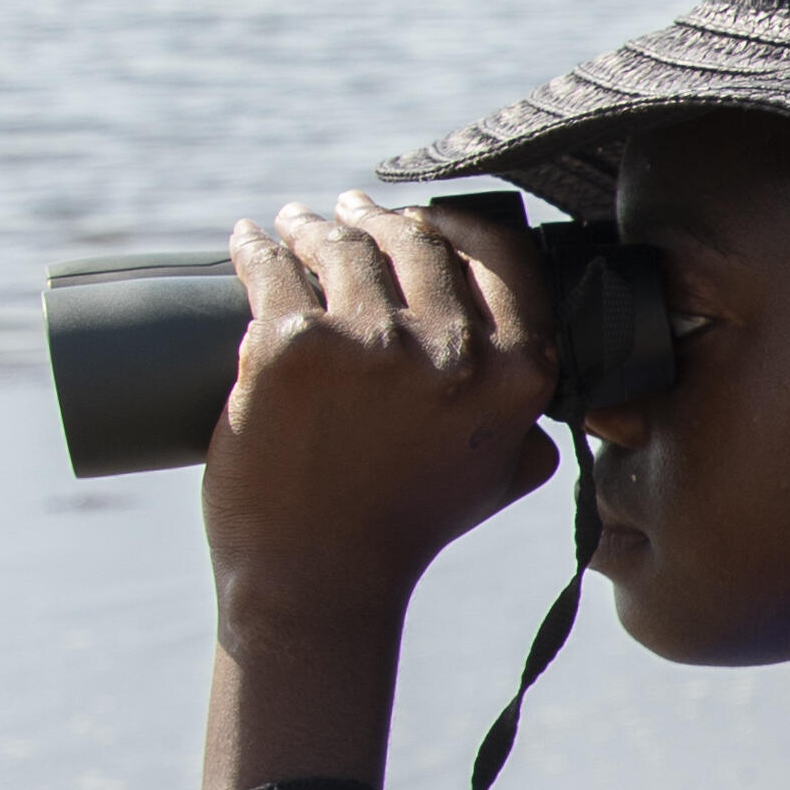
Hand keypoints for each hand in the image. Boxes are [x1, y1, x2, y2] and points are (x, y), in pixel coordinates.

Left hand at [209, 195, 561, 632]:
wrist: (320, 577)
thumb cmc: (403, 527)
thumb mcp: (498, 478)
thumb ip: (528, 432)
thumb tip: (540, 402)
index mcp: (516, 375)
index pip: (500, 257)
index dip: (459, 227)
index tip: (425, 221)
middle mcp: (453, 351)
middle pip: (417, 241)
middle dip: (380, 217)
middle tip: (350, 212)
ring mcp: (370, 342)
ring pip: (342, 245)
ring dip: (315, 225)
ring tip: (295, 226)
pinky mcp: (292, 345)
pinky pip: (270, 267)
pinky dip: (255, 247)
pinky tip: (249, 240)